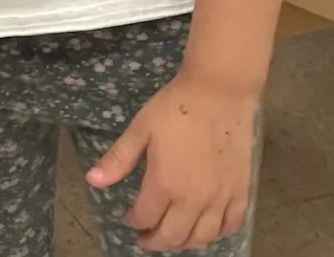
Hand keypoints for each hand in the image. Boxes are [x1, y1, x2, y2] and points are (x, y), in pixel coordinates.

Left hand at [86, 73, 258, 251]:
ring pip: (201, 238)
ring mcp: (220, 198)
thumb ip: (118, 159)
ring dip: (184, 244)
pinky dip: (217, 234)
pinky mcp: (241, 191)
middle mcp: (193, 199)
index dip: (134, 221)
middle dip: (155, 241)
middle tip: (146, 238)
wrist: (220, 91)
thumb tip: (92, 181)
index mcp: (164, 184)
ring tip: (173, 237)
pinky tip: (207, 230)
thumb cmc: (176, 107)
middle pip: (172, 236)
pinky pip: (230, 225)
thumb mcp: (141, 129)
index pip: (145, 217)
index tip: (129, 218)